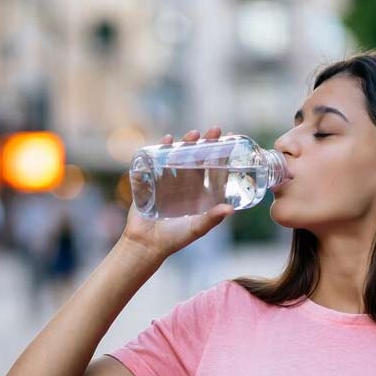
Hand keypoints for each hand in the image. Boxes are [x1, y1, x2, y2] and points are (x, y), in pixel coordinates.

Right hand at [120, 126, 234, 260]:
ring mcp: (168, 181)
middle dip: (206, 143)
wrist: (145, 244)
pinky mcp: (152, 180)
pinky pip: (157, 160)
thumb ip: (212, 219)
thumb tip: (230, 209)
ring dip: (186, 143)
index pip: (214, 170)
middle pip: (198, 158)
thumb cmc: (174, 240)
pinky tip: (167, 139)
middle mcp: (186, 185)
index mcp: (200, 194)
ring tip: (193, 134)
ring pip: (180, 156)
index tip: (230, 140)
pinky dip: (161, 148)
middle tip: (214, 131)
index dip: (222, 155)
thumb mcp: (196, 229)